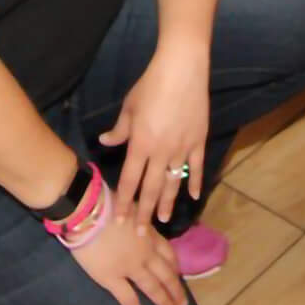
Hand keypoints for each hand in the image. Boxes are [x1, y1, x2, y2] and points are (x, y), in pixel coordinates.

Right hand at [68, 200, 186, 304]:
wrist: (88, 212)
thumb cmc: (105, 202)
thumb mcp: (130, 205)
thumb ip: (137, 217)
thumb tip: (138, 218)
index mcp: (148, 233)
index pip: (168, 253)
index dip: (175, 266)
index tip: (179, 275)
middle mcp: (145, 253)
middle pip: (166, 274)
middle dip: (176, 289)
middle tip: (184, 303)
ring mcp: (131, 268)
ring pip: (153, 288)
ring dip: (165, 302)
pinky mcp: (113, 279)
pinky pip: (129, 301)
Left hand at [98, 44, 209, 229]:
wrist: (181, 70)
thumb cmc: (151, 85)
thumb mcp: (129, 107)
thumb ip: (119, 130)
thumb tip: (105, 142)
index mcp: (141, 144)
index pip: (130, 181)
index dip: (125, 202)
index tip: (121, 220)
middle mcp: (161, 152)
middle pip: (151, 189)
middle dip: (144, 212)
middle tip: (141, 234)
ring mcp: (182, 148)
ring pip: (173, 182)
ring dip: (167, 202)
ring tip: (163, 219)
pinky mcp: (198, 141)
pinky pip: (196, 167)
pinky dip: (195, 182)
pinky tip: (192, 196)